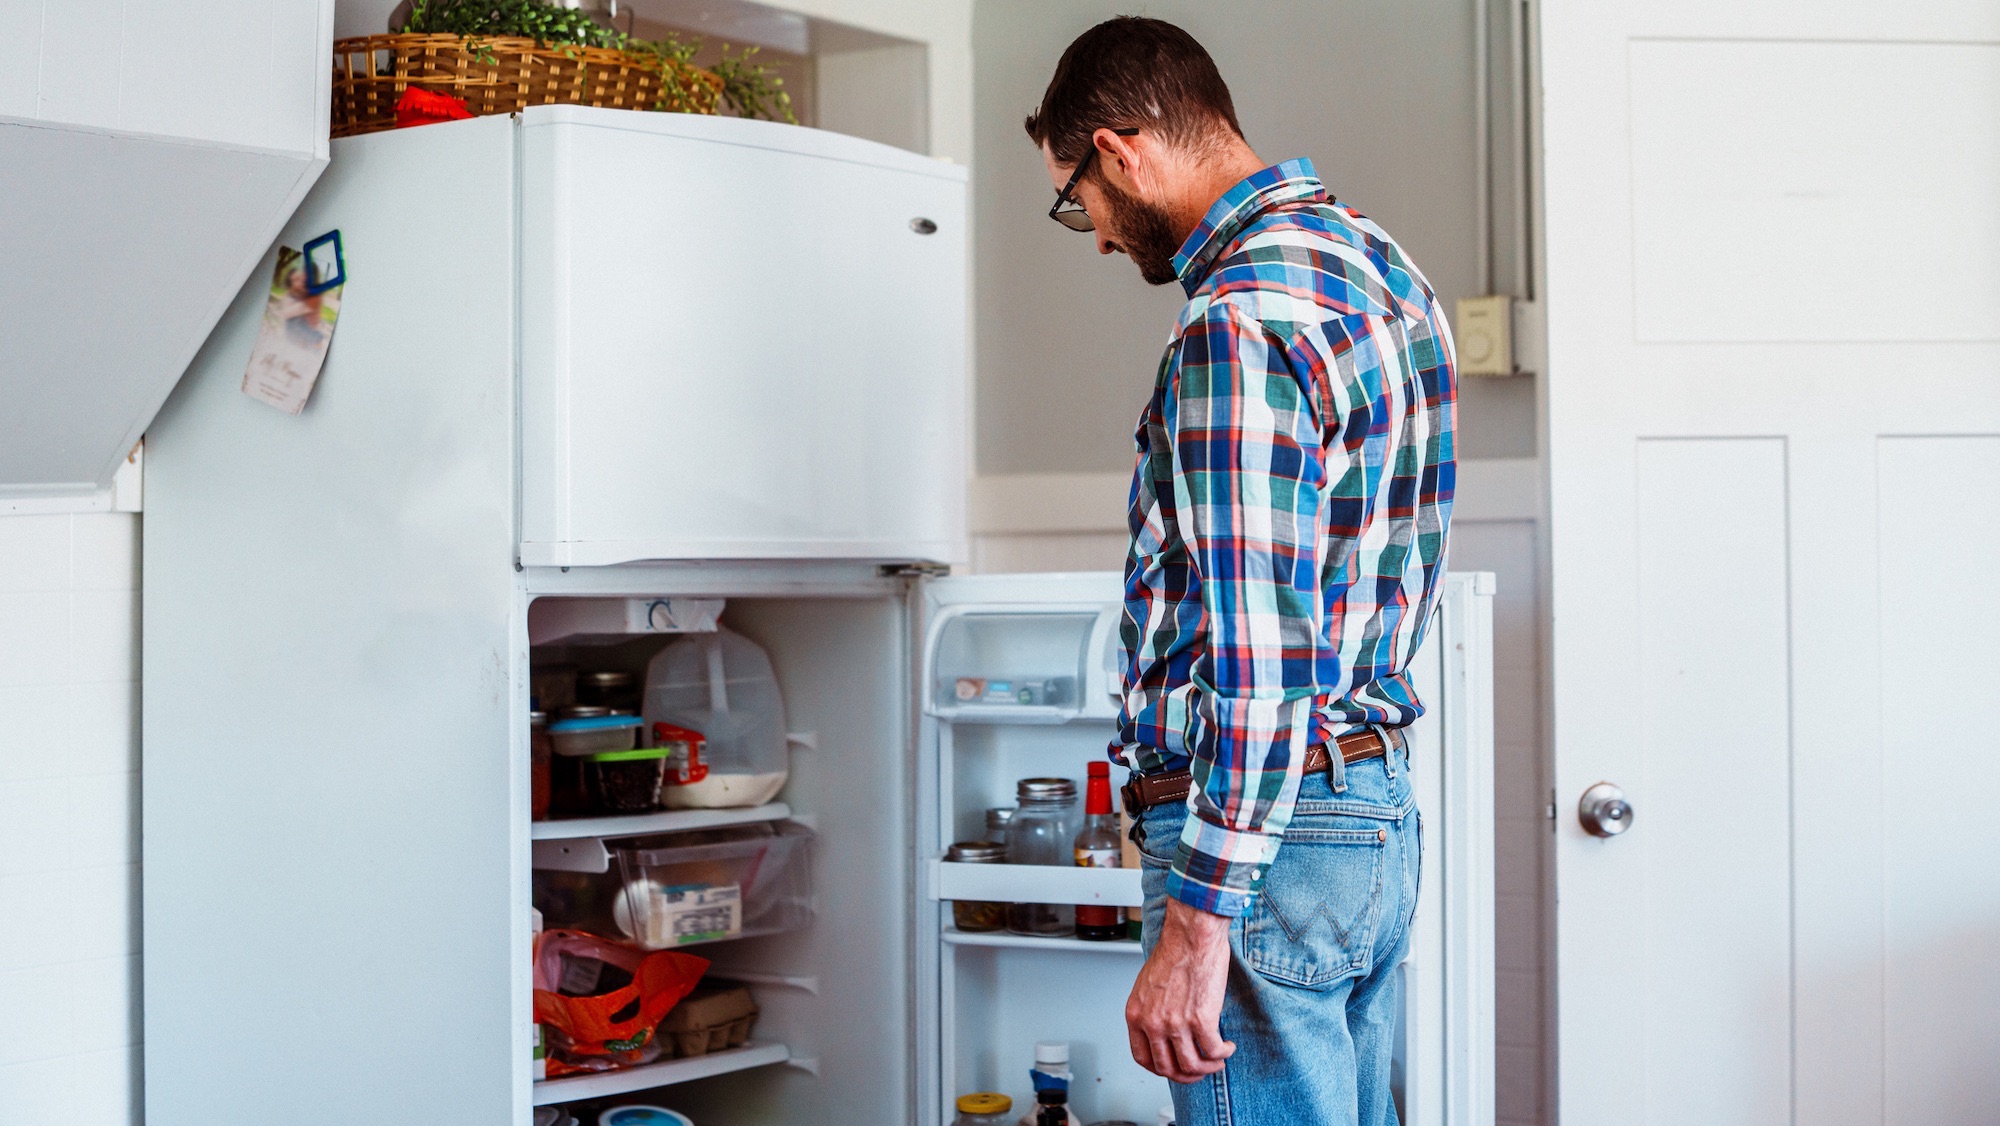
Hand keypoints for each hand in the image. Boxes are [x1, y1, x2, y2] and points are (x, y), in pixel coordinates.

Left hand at [1125, 896, 1236, 1081]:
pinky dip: (1223, 1054)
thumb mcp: (1148, 986)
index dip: (1160, 1069)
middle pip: (1167, 1068)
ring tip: (1218, 1058)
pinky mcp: (1201, 1020)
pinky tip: (1227, 1046)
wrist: (1191, 935)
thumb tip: (1165, 1032)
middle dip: (1186, 1075)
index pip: (1142, 1058)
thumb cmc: (1175, 951)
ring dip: (1208, 1067)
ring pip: (1192, 1066)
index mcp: (1136, 1014)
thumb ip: (1152, 1011)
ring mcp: (1176, 1024)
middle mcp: (1152, 1023)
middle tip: (1200, 1070)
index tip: (1174, 1068)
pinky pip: (1214, 1051)